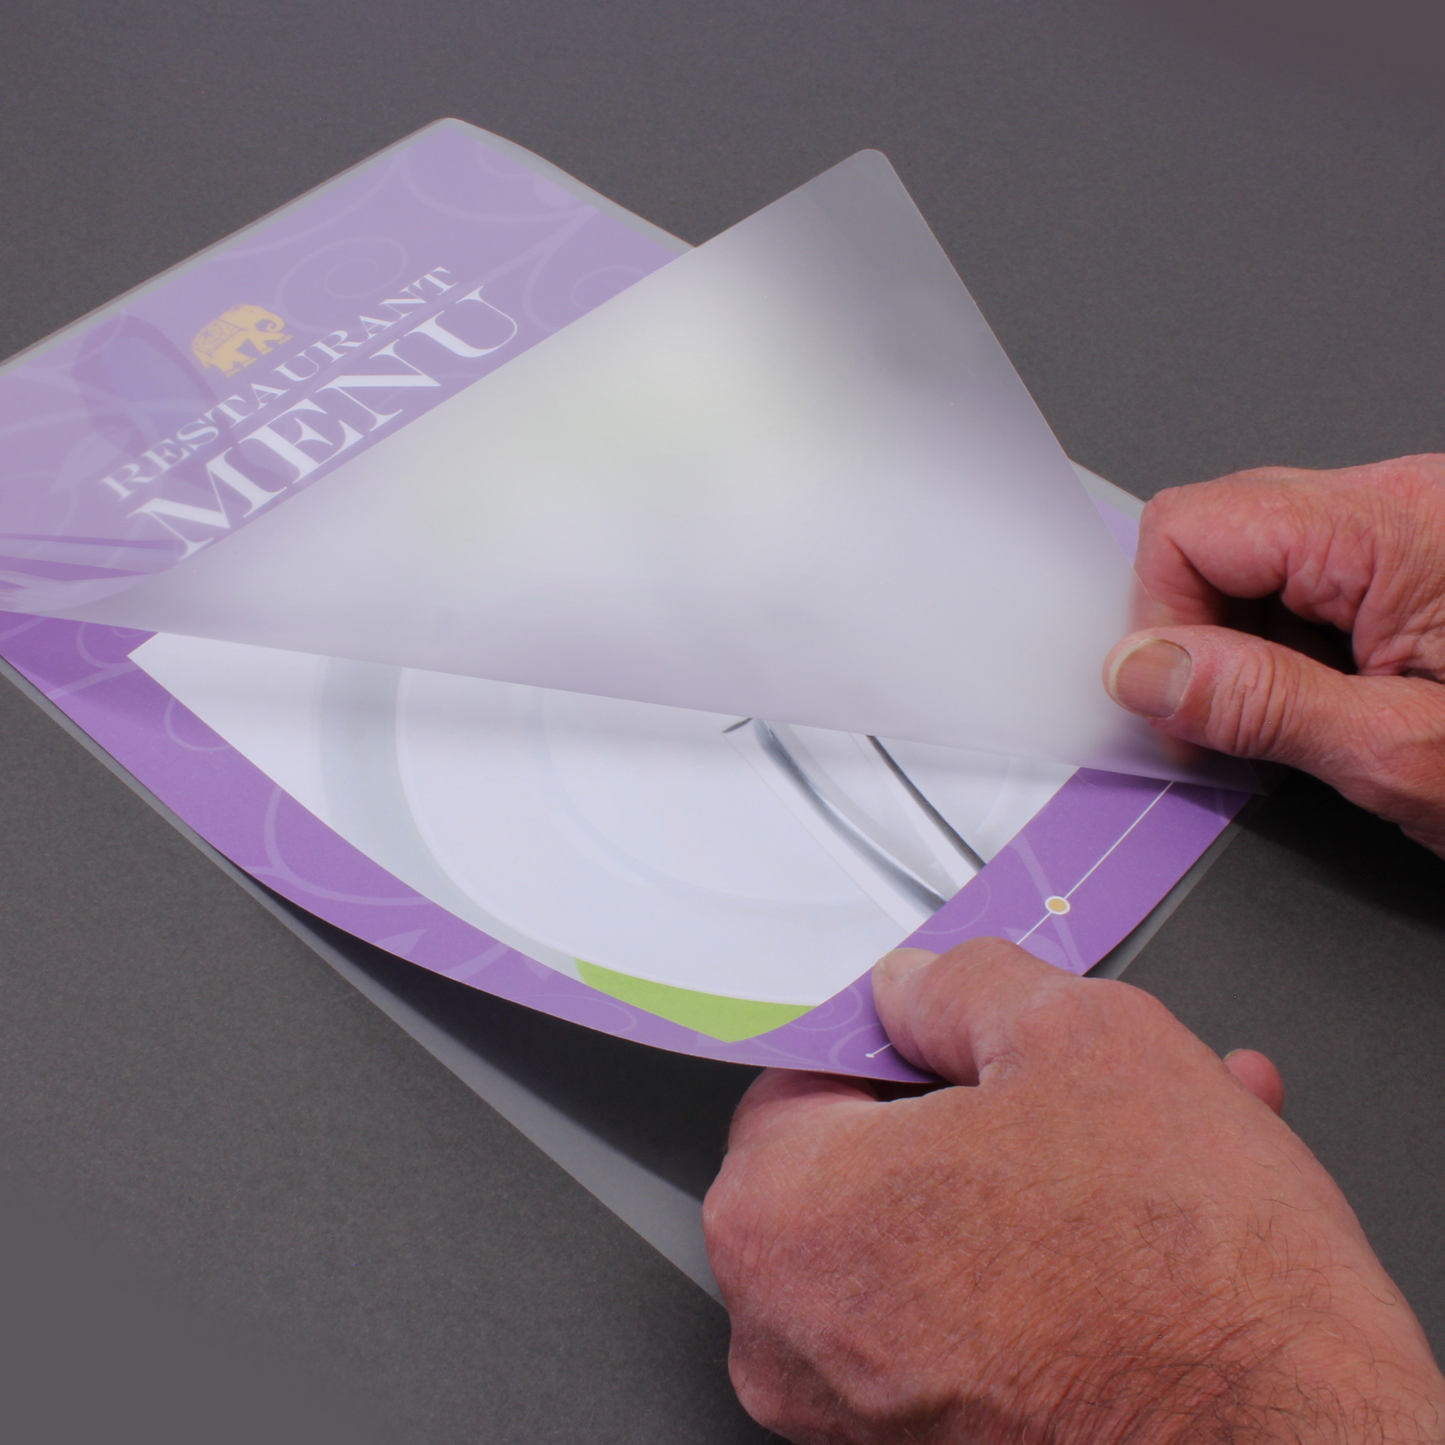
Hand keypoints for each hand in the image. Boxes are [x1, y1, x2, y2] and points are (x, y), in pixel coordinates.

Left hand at [703, 940, 1444, 1442]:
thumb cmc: (1188, 1282)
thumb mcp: (1078, 1035)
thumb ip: (963, 985)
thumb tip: (918, 985)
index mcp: (782, 1211)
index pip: (807, 1070)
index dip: (908, 1037)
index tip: (968, 1039)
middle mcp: (794, 1330)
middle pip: (873, 1157)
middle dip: (986, 1108)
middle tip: (1067, 1092)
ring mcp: (860, 1407)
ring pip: (938, 1232)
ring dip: (1036, 1177)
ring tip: (1138, 1149)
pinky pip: (972, 1311)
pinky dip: (1044, 1259)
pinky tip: (1137, 1223)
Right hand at [1104, 454, 1444, 852]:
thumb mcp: (1405, 755)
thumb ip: (1261, 706)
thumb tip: (1145, 671)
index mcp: (1398, 527)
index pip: (1194, 526)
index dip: (1162, 621)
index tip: (1182, 707)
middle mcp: (1404, 502)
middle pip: (1217, 533)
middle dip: (1198, 634)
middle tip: (1232, 726)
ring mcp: (1411, 523)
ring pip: (1251, 558)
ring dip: (1246, 646)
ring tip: (1308, 719)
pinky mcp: (1416, 552)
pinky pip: (1301, 577)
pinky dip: (1288, 645)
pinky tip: (1331, 697)